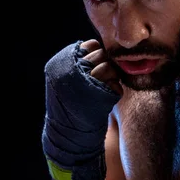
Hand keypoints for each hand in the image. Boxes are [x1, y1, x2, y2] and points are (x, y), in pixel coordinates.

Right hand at [42, 40, 121, 179]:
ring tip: (103, 88)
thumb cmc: (70, 104)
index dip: (95, 54)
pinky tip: (106, 99)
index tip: (93, 66)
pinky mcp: (100, 97)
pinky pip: (117, 85)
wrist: (68, 135)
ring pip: (109, 68)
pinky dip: (115, 91)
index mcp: (62, 63)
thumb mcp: (67, 79)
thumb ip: (81, 61)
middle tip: (102, 78)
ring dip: (112, 77)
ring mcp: (87, 83)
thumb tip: (103, 48)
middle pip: (101, 54)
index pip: (90, 45)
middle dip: (105, 64)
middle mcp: (73, 71)